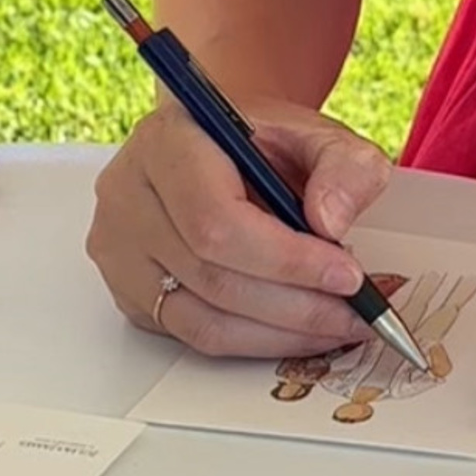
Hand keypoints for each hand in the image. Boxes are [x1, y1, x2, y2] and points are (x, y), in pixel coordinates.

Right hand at [87, 96, 391, 357]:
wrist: (221, 148)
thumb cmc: (265, 142)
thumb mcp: (319, 134)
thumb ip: (343, 167)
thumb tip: (330, 223)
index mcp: (167, 142)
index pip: (216, 220)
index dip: (287, 260)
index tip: (348, 276)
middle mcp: (127, 195)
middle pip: (210, 276)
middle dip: (296, 305)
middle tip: (357, 312)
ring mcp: (118, 249)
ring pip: (201, 318)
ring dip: (281, 333)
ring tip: (338, 325)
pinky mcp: (128, 291)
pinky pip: (192, 335)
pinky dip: (255, 341)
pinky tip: (298, 329)